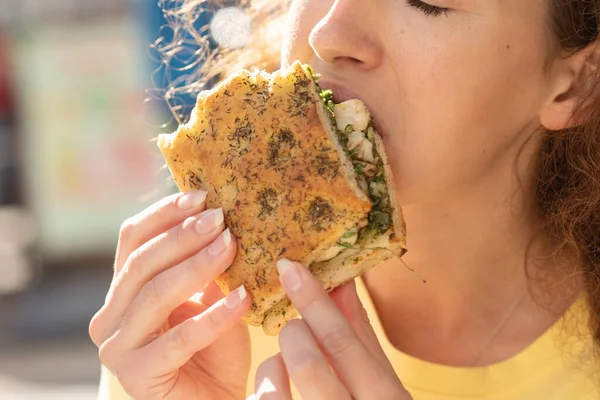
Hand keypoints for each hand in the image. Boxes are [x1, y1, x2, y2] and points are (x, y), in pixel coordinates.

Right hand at [89, 191, 251, 399]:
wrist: (214, 399)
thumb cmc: (213, 349)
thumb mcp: (210, 297)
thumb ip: (207, 265)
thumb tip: (222, 218)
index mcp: (124, 290)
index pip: (133, 239)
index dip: (165, 214)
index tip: (201, 195)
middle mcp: (110, 315)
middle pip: (141, 263)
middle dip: (183, 236)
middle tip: (219, 218)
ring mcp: (117, 347)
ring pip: (155, 294)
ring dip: (197, 266)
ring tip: (231, 245)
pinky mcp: (137, 376)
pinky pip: (179, 339)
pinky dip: (214, 316)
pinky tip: (244, 298)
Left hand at [253, 260, 411, 399]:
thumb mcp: (379, 382)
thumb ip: (361, 337)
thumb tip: (342, 281)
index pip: (344, 341)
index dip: (313, 300)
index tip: (288, 266)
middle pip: (307, 362)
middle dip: (293, 334)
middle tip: (294, 327)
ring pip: (274, 390)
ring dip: (274, 364)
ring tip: (284, 359)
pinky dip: (265, 388)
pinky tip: (274, 383)